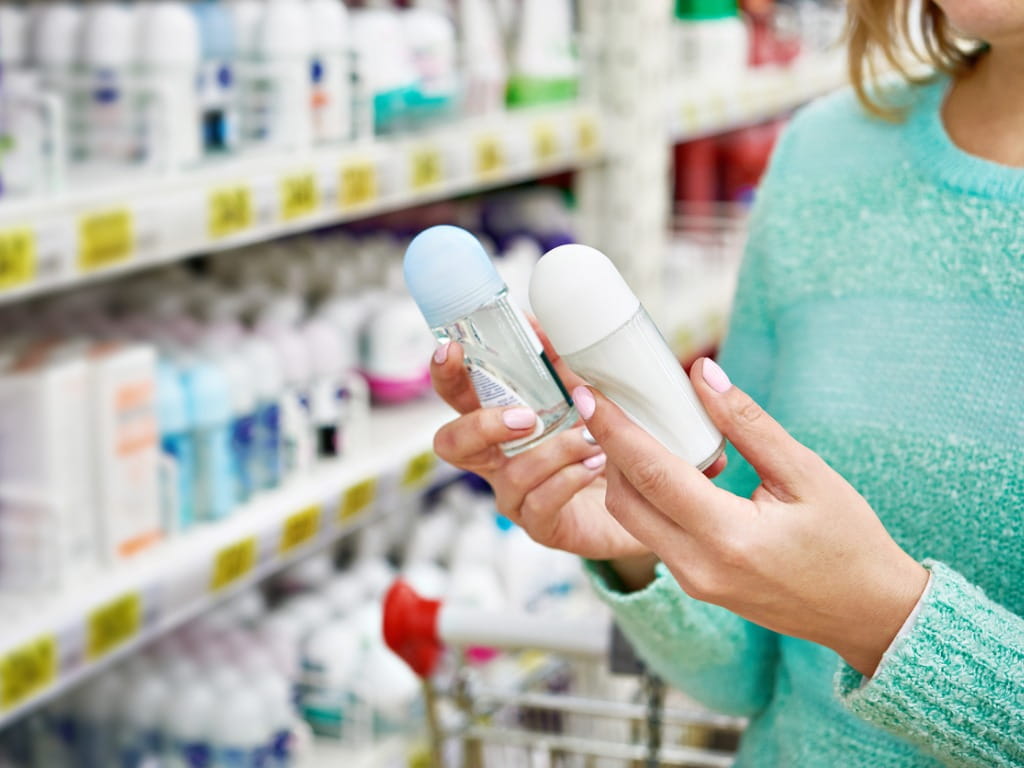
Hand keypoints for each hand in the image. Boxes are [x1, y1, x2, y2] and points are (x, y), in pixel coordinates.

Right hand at [428, 335, 645, 560]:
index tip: (453, 350)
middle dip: (481, 426)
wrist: (641, 497)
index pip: (457, 396)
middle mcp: (497, 460)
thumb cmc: (600, 440)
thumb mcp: (581, 393)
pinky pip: (540, 505)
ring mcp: (515, 496)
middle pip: (452, 444)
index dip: (445, 374)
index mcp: (498, 421)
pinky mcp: (542, 525)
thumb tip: (537, 322)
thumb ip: (557, 362)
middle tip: (525, 417)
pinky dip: (568, 479)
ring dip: (553, 452)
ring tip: (590, 439)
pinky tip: (594, 465)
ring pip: (510, 476)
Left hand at [574, 357, 929, 676]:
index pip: (651, 474)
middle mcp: (699, 568)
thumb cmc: (848, 542)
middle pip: (626, 499)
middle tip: (604, 402)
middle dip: (606, 447)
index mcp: (729, 538)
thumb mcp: (806, 473)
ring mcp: (693, 582)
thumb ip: (747, 423)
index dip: (614, 429)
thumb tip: (701, 375)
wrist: (868, 614)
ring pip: (634, 519)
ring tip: (631, 425)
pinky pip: (653, 534)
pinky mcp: (695, 584)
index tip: (588, 393)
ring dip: (622, 473)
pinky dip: (645, 495)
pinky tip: (661, 462)